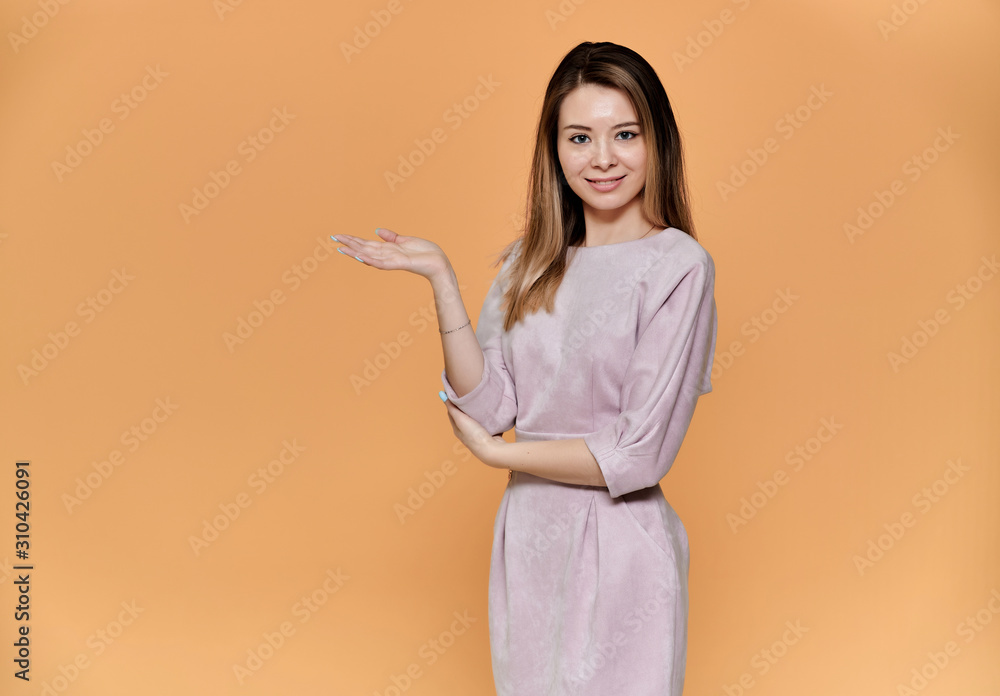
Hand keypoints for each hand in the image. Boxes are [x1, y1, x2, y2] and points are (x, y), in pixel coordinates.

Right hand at [333, 228, 450, 279]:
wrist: (439, 263)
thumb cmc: (425, 252)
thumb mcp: (406, 240)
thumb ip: (391, 237)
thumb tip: (377, 230)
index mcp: (388, 249)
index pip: (366, 243)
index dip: (353, 239)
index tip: (339, 236)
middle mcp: (387, 255)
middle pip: (364, 248)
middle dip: (349, 244)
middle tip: (334, 238)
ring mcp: (392, 260)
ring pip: (369, 256)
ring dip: (355, 252)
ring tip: (342, 248)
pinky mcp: (399, 263)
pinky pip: (382, 263)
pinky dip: (371, 260)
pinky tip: (361, 256)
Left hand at [441, 398, 505, 466]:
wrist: (492, 450)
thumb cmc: (474, 436)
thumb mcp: (460, 419)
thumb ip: (452, 407)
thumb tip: (441, 395)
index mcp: (457, 429)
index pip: (452, 412)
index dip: (453, 401)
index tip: (456, 391)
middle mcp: (466, 432)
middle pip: (463, 416)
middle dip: (465, 406)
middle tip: (468, 393)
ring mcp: (477, 434)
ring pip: (475, 419)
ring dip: (476, 411)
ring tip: (479, 400)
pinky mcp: (488, 434)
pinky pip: (486, 423)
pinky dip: (486, 417)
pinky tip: (490, 411)